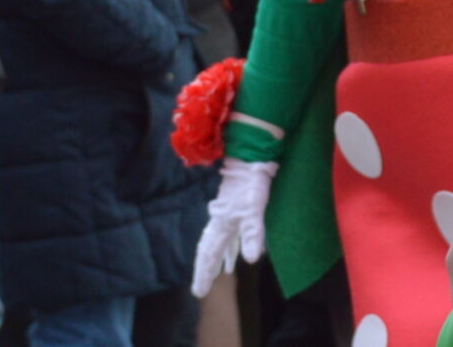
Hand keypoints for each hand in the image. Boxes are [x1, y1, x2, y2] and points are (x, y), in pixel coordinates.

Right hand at [190, 157, 275, 296]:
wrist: (249, 160)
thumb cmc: (251, 186)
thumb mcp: (254, 210)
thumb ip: (252, 234)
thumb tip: (252, 260)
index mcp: (221, 226)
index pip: (209, 255)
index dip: (204, 274)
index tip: (198, 292)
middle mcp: (219, 223)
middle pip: (207, 251)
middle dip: (203, 270)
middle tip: (198, 290)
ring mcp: (224, 216)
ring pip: (213, 243)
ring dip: (210, 259)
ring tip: (209, 275)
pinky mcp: (231, 210)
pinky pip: (223, 236)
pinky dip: (221, 248)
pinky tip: (227, 252)